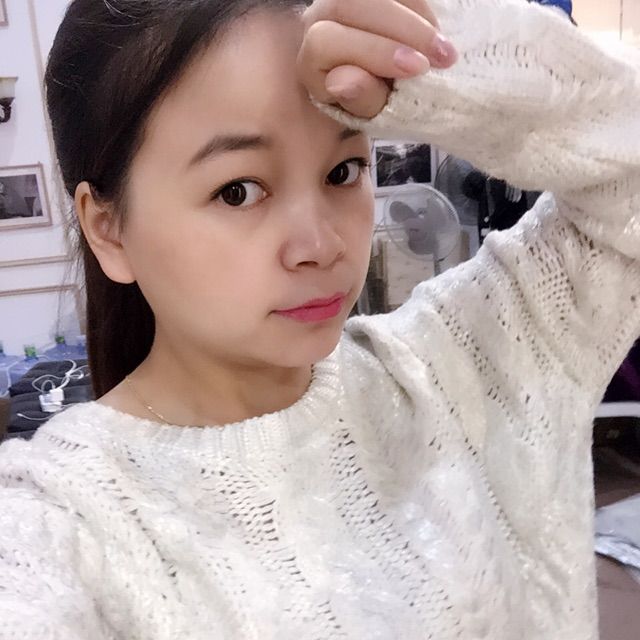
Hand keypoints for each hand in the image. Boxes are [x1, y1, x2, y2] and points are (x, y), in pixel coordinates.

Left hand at [297, 0, 457, 118]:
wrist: (383, 85)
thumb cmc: (373, 102)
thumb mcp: (369, 112)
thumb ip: (359, 99)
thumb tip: (342, 82)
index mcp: (311, 59)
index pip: (326, 43)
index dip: (372, 52)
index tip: (416, 69)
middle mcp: (318, 19)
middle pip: (351, 4)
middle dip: (402, 28)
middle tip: (441, 57)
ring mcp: (344, 1)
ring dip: (416, 17)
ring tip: (444, 49)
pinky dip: (419, 7)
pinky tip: (435, 31)